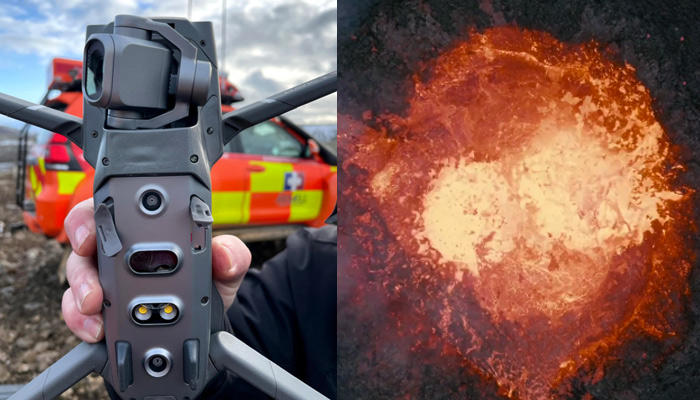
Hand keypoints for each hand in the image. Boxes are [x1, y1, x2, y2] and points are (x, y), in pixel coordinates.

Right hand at [61, 198, 250, 342]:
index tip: (96, 227)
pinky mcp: (98, 309)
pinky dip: (82, 321)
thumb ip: (230, 254)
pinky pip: (78, 312)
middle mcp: (120, 248)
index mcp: (147, 227)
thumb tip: (224, 253)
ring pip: (78, 277)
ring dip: (80, 292)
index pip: (115, 207)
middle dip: (83, 255)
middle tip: (95, 273)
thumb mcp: (224, 269)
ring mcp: (105, 278)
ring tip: (95, 307)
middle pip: (85, 240)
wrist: (204, 325)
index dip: (97, 213)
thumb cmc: (207, 283)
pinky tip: (97, 329)